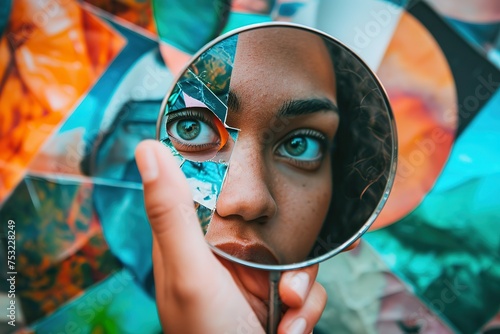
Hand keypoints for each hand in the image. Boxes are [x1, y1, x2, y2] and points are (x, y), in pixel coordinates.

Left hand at [135, 140, 326, 332]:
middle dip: (289, 251)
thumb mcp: (189, 272)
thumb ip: (172, 213)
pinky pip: (308, 288)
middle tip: (287, 281)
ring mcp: (255, 279)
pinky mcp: (278, 301)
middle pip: (268, 224)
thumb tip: (147, 149)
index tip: (260, 164)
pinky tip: (291, 332)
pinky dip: (307, 311)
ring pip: (296, 256)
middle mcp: (225, 258)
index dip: (235, 181)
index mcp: (193, 243)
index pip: (212, 195)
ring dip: (303, 290)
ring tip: (291, 316)